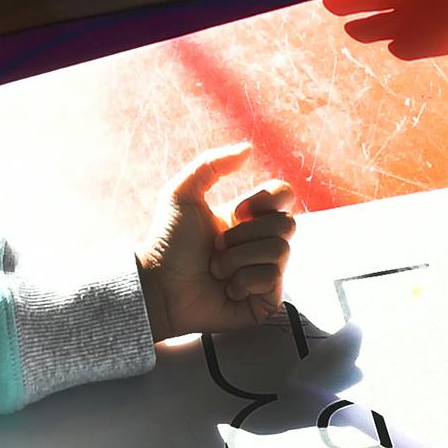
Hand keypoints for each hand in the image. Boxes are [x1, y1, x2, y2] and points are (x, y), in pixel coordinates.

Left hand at [137, 145, 295, 337]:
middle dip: (245, 234)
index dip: (266, 200)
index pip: (284, 196)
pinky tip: (228, 289)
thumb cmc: (168, 243)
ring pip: (280, 251)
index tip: (237, 211)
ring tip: (216, 269)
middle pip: (288, 224)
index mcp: (247, 218)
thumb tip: (248, 148)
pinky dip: (245, 281)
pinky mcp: (266, 299)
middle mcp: (260, 243)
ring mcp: (266, 271)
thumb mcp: (182, 194)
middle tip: (217, 246)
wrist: (160, 286)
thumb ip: (211, 164)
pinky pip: (273, 278)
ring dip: (239, 259)